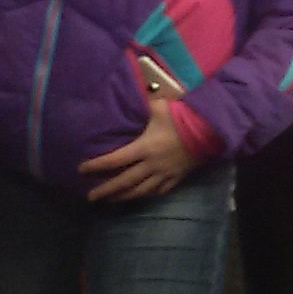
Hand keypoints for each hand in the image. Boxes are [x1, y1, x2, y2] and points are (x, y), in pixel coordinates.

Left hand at [79, 107, 199, 202]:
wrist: (210, 129)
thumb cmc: (183, 115)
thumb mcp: (159, 106)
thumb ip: (143, 102)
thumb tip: (129, 92)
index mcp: (144, 147)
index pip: (115, 159)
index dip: (97, 165)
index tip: (81, 170)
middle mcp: (152, 164)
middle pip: (125, 181)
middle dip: (106, 190)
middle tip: (90, 197)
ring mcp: (165, 173)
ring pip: (141, 190)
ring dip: (124, 197)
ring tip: (111, 201)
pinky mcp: (177, 177)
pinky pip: (160, 190)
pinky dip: (147, 195)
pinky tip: (140, 196)